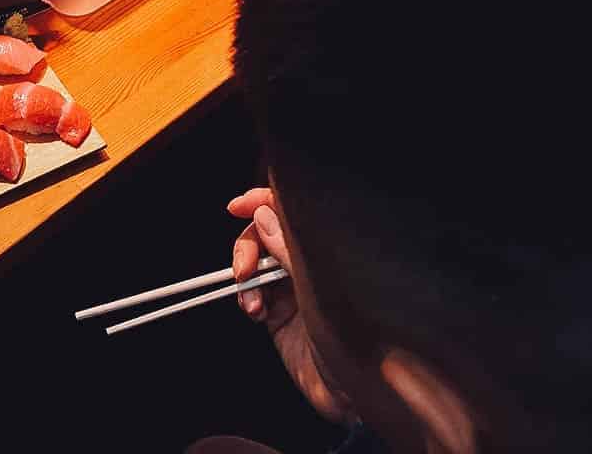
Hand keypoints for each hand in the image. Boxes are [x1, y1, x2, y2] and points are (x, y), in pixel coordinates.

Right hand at [228, 188, 355, 426]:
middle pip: (265, 235)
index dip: (262, 202)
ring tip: (252, 303)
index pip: (287, 212)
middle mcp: (305, 265)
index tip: (237, 207)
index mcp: (322, 249)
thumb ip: (287, 248)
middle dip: (248, 247)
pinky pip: (252, 295)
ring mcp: (292, 290)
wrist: (354, 389)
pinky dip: (246, 299)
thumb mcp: (316, 285)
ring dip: (245, 278)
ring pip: (255, 266)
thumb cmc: (350, 334)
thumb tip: (262, 213)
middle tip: (243, 269)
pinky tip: (255, 311)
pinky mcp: (279, 317)